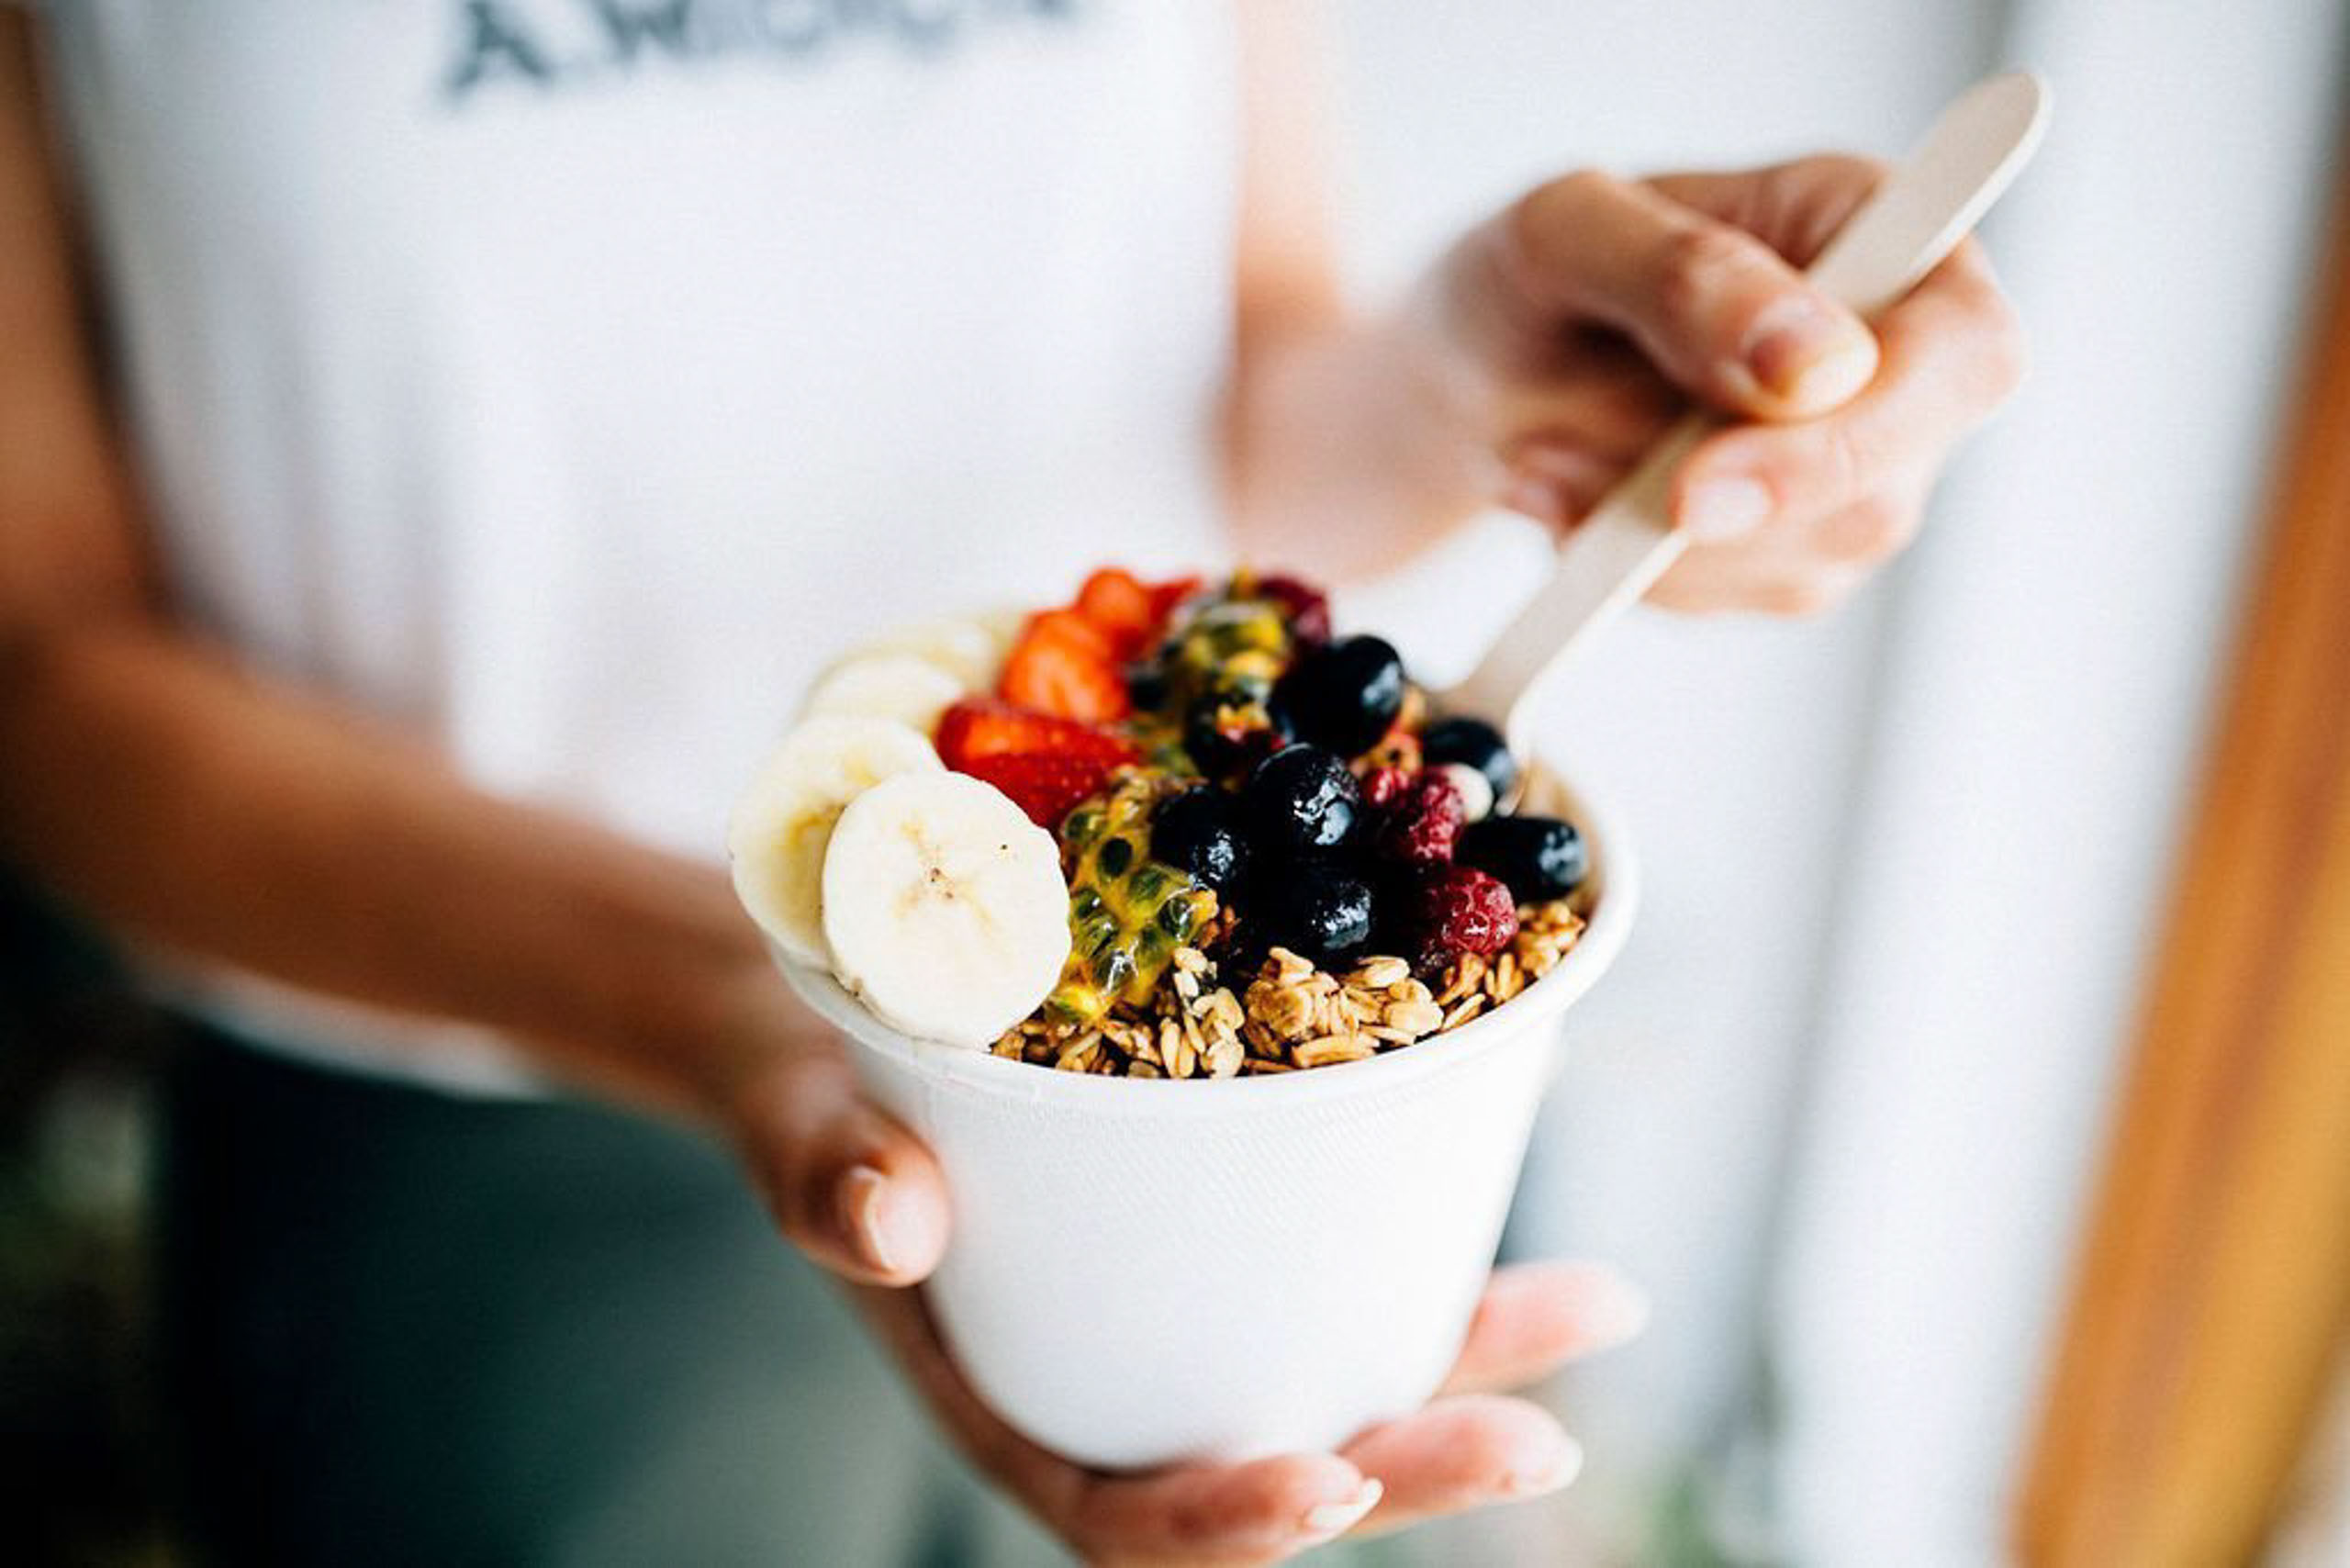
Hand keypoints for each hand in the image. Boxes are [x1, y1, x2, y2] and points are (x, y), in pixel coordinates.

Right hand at [715, 978, 1647, 1564]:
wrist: (853, 1032)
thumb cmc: (822, 1102)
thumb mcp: (808, 1131)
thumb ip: (830, 1183)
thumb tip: (887, 1224)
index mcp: (1021, 1406)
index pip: (1128, 1515)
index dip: (1232, 1522)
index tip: (1332, 1481)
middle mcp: (1127, 1383)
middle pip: (1280, 1460)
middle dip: (1415, 1461)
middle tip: (1539, 1444)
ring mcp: (1189, 1316)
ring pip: (1338, 1367)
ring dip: (1470, 1354)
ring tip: (1599, 1305)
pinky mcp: (1231, 1235)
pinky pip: (1343, 1259)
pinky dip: (1436, 1230)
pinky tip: (1522, 1154)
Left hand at [1427, 155, 2026, 612]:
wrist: (1474, 370)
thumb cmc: (1536, 275)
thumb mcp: (1566, 234)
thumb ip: (1686, 278)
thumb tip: (1820, 366)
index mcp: (1877, 227)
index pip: (1965, 349)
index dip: (1869, 426)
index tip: (1709, 474)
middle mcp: (1898, 356)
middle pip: (1885, 488)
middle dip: (1720, 507)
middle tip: (1553, 462)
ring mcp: (1857, 470)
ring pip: (1799, 559)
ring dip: (1640, 528)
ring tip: (1534, 450)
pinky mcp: (1791, 553)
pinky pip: (1723, 595)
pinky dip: (1622, 563)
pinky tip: (1559, 495)